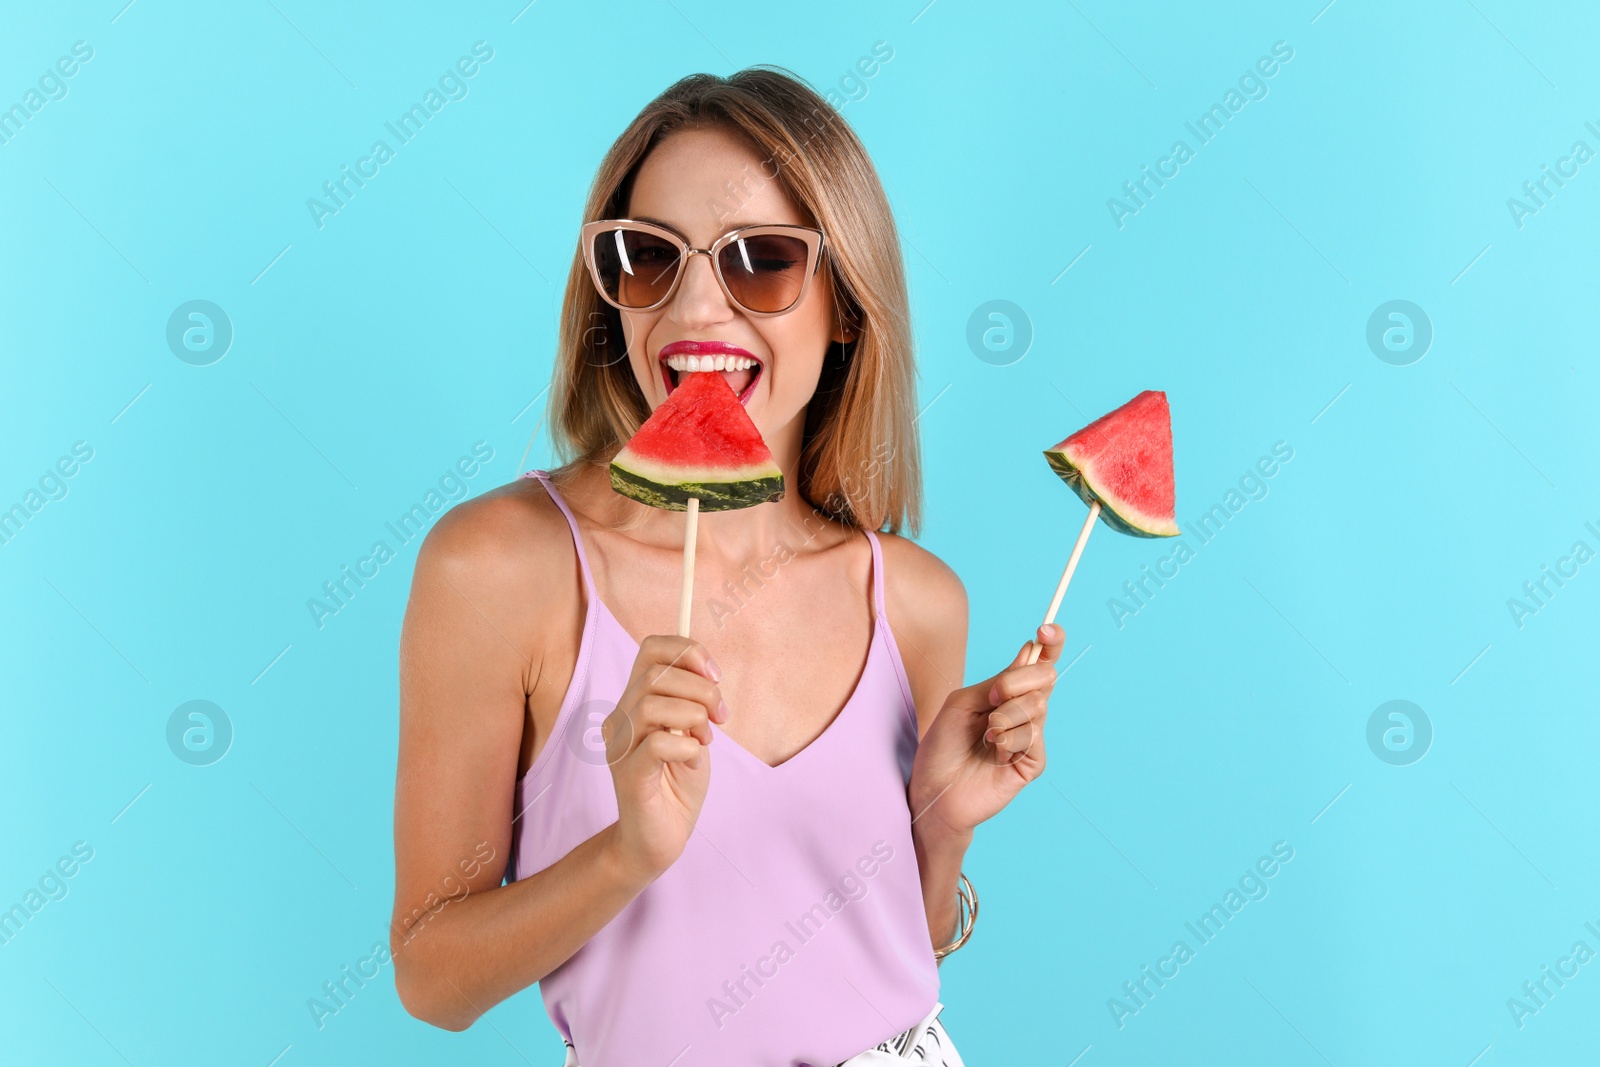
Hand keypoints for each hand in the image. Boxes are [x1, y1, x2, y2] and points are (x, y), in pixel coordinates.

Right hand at [605, 635, 725, 881]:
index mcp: (634, 703)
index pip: (650, 649)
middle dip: (701, 688)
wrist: (661, 839)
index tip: (716, 675)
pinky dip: (687, 746)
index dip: (687, 651)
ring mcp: (620, 748)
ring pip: (652, 704)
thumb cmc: (678, 785)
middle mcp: (620, 720)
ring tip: (706, 739)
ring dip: (694, 716)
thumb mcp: (694, 733)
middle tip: (720, 716)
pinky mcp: (628, 776)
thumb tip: (708, 674)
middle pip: (654, 674)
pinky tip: (694, 760)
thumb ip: (694, 703)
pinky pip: (657, 743)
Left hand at [908, 623, 1062, 837]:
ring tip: (986, 735)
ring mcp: (1030, 738)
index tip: (1046, 629)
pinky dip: (1009, 740)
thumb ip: (997, 681)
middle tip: (991, 698)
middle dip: (1016, 682)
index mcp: (1008, 694)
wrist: (933, 789)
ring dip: (1004, 717)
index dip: (1051, 643)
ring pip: (1037, 707)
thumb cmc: (943, 746)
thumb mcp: (963, 701)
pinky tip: (995, 752)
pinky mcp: (1032, 763)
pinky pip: (1032, 737)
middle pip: (1045, 678)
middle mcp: (1023, 712)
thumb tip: (1029, 652)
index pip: (1040, 663)